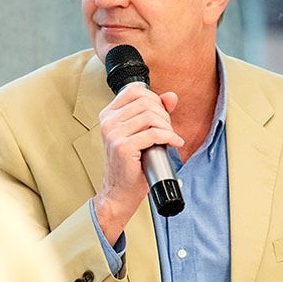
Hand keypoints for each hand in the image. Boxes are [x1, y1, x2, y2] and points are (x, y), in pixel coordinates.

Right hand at [93, 83, 181, 244]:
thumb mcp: (141, 133)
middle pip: (146, 102)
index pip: (134, 91)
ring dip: (167, 127)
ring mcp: (113, 134)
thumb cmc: (131, 163)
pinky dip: (170, 138)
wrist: (120, 190)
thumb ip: (155, 112)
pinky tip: (174, 143)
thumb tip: (171, 97)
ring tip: (169, 138)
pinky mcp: (123, 147)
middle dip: (164, 115)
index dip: (153, 99)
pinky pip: (155, 134)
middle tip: (167, 130)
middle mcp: (108, 122)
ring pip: (151, 117)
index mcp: (108, 115)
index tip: (160, 114)